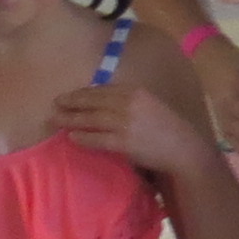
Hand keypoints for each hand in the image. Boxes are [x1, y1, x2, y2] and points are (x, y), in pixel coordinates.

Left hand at [56, 83, 208, 174]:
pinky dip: (82, 137)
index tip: (70, 95)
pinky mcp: (123, 142)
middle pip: (92, 101)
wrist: (182, 149)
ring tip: (56, 119)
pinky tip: (71, 136)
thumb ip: (128, 101)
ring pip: (90, 119)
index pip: (102, 89)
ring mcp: (125, 123)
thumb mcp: (149, 105)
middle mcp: (129, 104)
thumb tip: (100, 102)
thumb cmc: (166, 127)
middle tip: (56, 104)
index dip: (83, 92)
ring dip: (70, 119)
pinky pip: (96, 138)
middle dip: (72, 102)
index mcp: (136, 92)